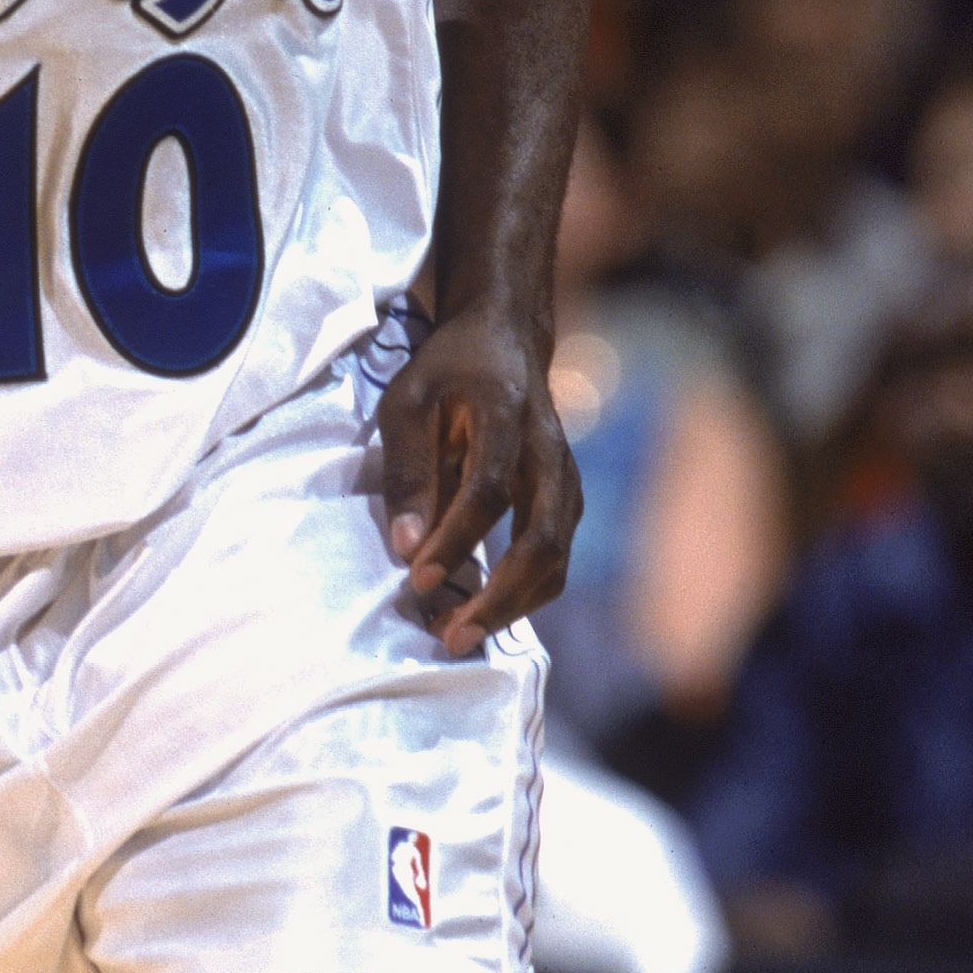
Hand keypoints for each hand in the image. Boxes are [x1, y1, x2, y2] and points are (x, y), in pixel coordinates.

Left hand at [376, 301, 580, 656]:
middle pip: (541, 538)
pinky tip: (487, 610)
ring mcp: (565, 476)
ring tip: (462, 634)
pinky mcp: (566, 496)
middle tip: (451, 636)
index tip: (418, 580)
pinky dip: (526, 593)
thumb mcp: (408, 399)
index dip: (454, 540)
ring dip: (513, 605)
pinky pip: (558, 557)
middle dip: (498, 597)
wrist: (508, 335)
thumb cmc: (449, 368)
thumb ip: (407, 468)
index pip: (487, 491)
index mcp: (508, 414)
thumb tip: (405, 547)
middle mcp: (549, 450)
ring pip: (557, 556)